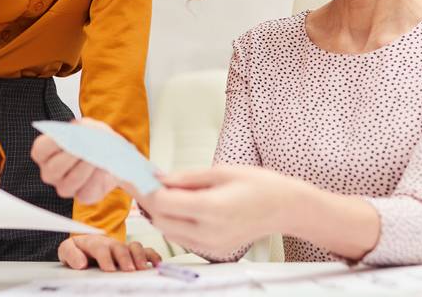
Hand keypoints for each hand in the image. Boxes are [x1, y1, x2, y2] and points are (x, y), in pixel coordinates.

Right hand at [31, 118, 118, 203]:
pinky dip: (96, 179)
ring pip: (69, 183)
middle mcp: (50, 173)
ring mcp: (65, 187)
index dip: (53, 144)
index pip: (40, 150)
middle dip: (70, 157)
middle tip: (85, 148)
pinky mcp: (83, 196)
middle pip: (54, 169)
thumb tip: (83, 131)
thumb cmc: (94, 139)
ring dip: (84, 169)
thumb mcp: (90, 127)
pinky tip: (104, 168)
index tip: (69, 136)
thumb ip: (84, 126)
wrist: (111, 156)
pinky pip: (86, 193)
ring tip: (96, 158)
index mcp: (45, 153)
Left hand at [58, 235, 161, 271]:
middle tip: (128, 270)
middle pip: (120, 247)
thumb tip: (81, 263)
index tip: (108, 269)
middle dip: (125, 258)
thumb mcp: (67, 251)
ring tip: (142, 268)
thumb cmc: (78, 250)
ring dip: (140, 256)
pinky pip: (145, 250)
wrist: (85, 246)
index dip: (105, 257)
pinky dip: (152, 255)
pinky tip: (156, 263)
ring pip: (134, 247)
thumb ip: (71, 255)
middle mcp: (110, 243)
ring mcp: (122, 247)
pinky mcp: (131, 253)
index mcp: (93, 243)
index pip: (100, 248)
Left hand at [138, 165, 294, 256]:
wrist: (285, 208)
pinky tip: (183, 206)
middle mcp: (209, 232)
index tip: (135, 177)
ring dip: (161, 213)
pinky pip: (183, 238)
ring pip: (169, 231)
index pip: (163, 203)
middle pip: (161, 220)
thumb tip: (159, 177)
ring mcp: (212, 245)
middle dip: (150, 201)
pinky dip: (175, 223)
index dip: (145, 189)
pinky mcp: (214, 251)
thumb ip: (186, 177)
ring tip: (167, 192)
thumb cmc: (259, 185)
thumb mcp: (221, 171)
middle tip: (147, 182)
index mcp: (211, 208)